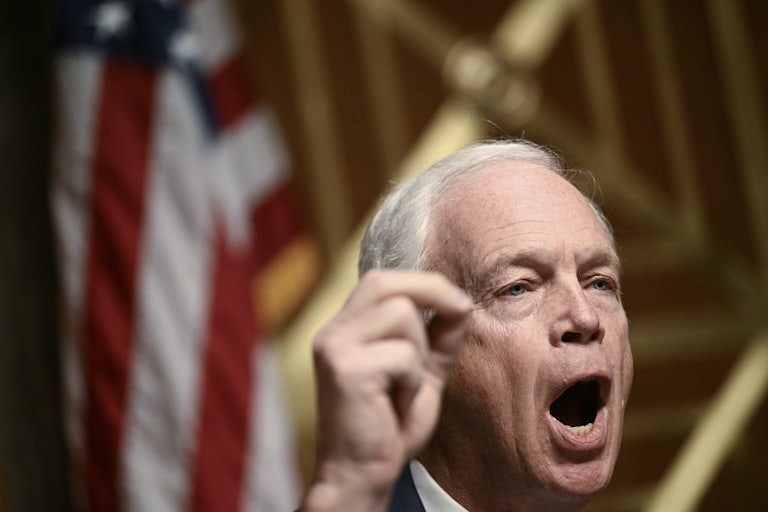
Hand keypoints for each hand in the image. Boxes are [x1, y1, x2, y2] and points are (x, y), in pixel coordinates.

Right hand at [302, 270, 472, 511]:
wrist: (360, 476)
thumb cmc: (388, 427)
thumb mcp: (421, 374)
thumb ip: (438, 338)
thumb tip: (461, 302)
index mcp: (344, 329)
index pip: (381, 281)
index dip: (423, 282)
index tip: (457, 302)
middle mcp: (332, 332)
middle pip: (385, 282)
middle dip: (431, 291)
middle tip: (460, 312)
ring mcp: (335, 348)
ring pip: (402, 316)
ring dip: (419, 354)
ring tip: (405, 388)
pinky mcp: (345, 369)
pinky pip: (404, 355)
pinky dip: (413, 382)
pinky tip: (396, 405)